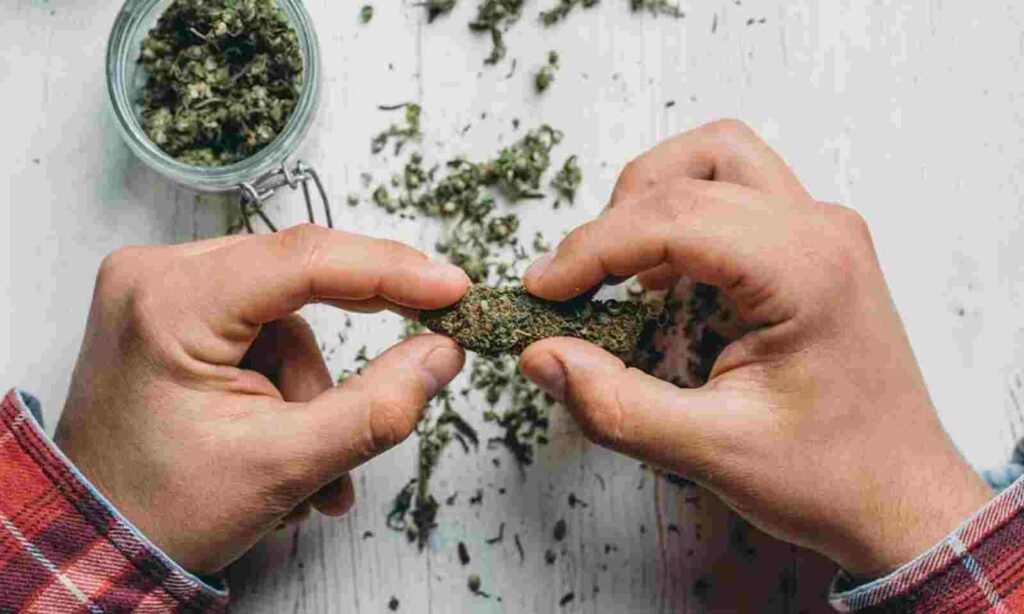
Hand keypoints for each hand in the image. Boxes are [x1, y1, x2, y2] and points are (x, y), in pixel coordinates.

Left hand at [55, 224, 469, 573]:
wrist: (99, 538)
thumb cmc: (165, 509)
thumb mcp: (285, 466)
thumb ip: (376, 408)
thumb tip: (442, 352)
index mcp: (169, 304)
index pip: (303, 260)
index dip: (390, 269)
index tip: (453, 287)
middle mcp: (155, 275)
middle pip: (297, 281)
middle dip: (343, 352)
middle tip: (423, 351)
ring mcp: (160, 289)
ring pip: (286, 315)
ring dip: (311, 387)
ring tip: (308, 468)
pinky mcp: (172, 309)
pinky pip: (261, 328)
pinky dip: (286, 382)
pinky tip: (281, 436)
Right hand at [518, 120, 993, 575]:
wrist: (903, 498)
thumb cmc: (830, 476)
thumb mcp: (712, 450)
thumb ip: (616, 404)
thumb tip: (540, 355)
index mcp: (805, 270)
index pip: (674, 217)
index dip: (593, 248)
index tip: (542, 291)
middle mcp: (820, 230)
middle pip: (692, 171)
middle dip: (615, 221)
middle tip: (571, 285)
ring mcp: (822, 231)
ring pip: (718, 159)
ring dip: (653, 197)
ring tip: (612, 267)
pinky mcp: (813, 247)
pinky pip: (735, 194)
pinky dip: (679, 218)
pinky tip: (655, 279)